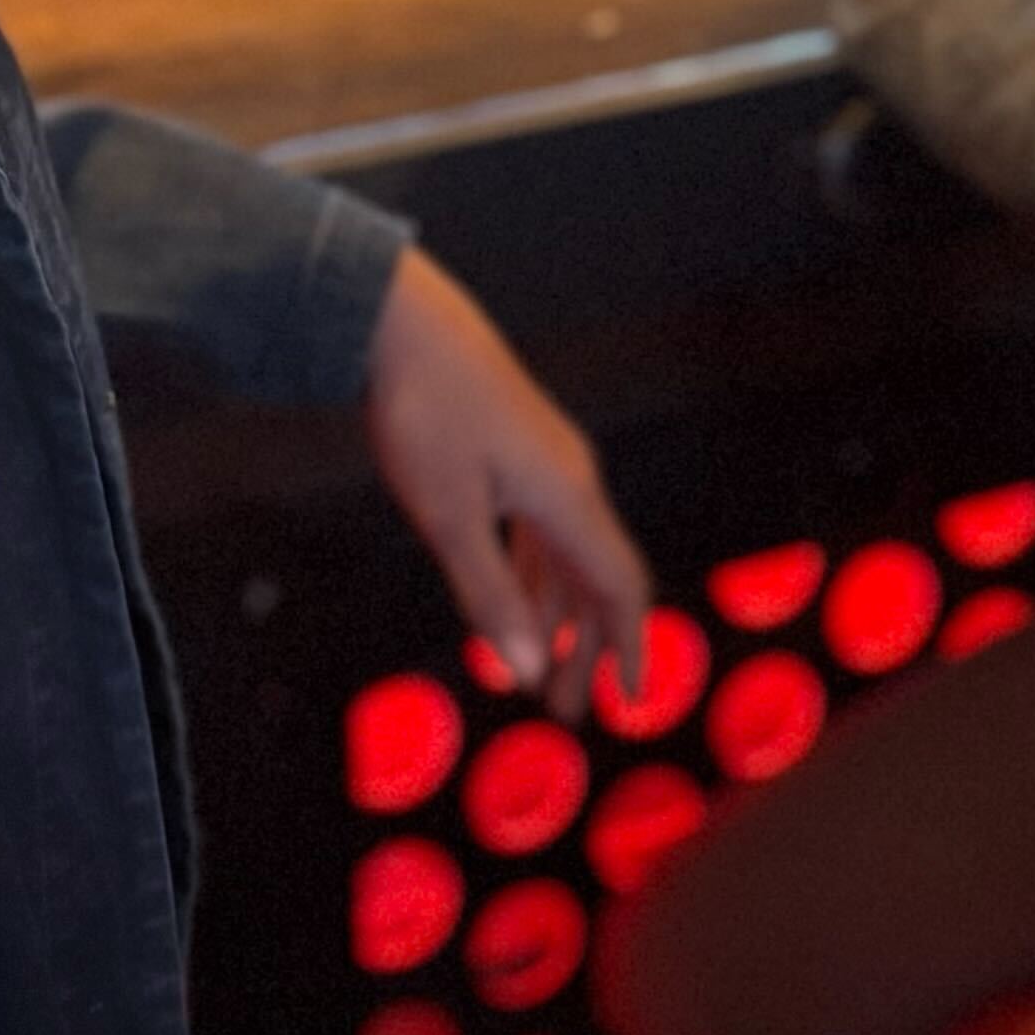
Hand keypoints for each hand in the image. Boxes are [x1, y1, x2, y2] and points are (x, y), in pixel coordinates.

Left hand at [363, 248, 651, 715]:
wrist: (404, 322)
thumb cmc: (425, 414)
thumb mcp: (449, 517)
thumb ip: (490, 595)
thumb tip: (528, 671)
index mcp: (568, 499)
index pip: (621, 588)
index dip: (629, 648)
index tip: (630, 703)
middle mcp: (572, 482)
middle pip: (596, 581)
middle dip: (586, 650)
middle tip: (566, 711)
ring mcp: (546, 464)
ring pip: (566, 557)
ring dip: (555, 618)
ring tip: (534, 671)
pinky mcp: (518, 451)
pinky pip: (540, 530)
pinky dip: (532, 577)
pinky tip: (510, 601)